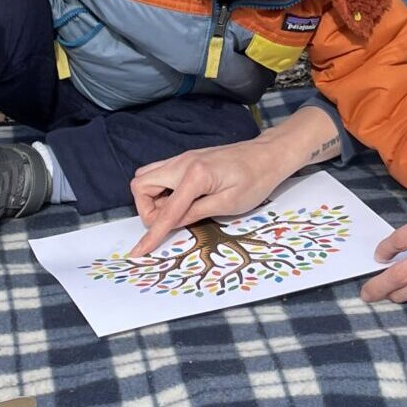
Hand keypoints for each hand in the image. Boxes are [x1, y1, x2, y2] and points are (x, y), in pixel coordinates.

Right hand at [130, 139, 289, 255]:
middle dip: (146, 209)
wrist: (268, 155)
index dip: (151, 234)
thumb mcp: (228, 204)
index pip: (164, 210)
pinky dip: (162, 190)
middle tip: (170, 222)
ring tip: (178, 212)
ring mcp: (183, 158)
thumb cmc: (256, 179)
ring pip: (147, 177)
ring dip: (152, 198)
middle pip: (141, 185)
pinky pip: (161, 174)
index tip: (138, 251)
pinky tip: (183, 200)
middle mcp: (183, 162)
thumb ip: (195, 213)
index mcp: (195, 175)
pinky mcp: (187, 160)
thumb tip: (171, 225)